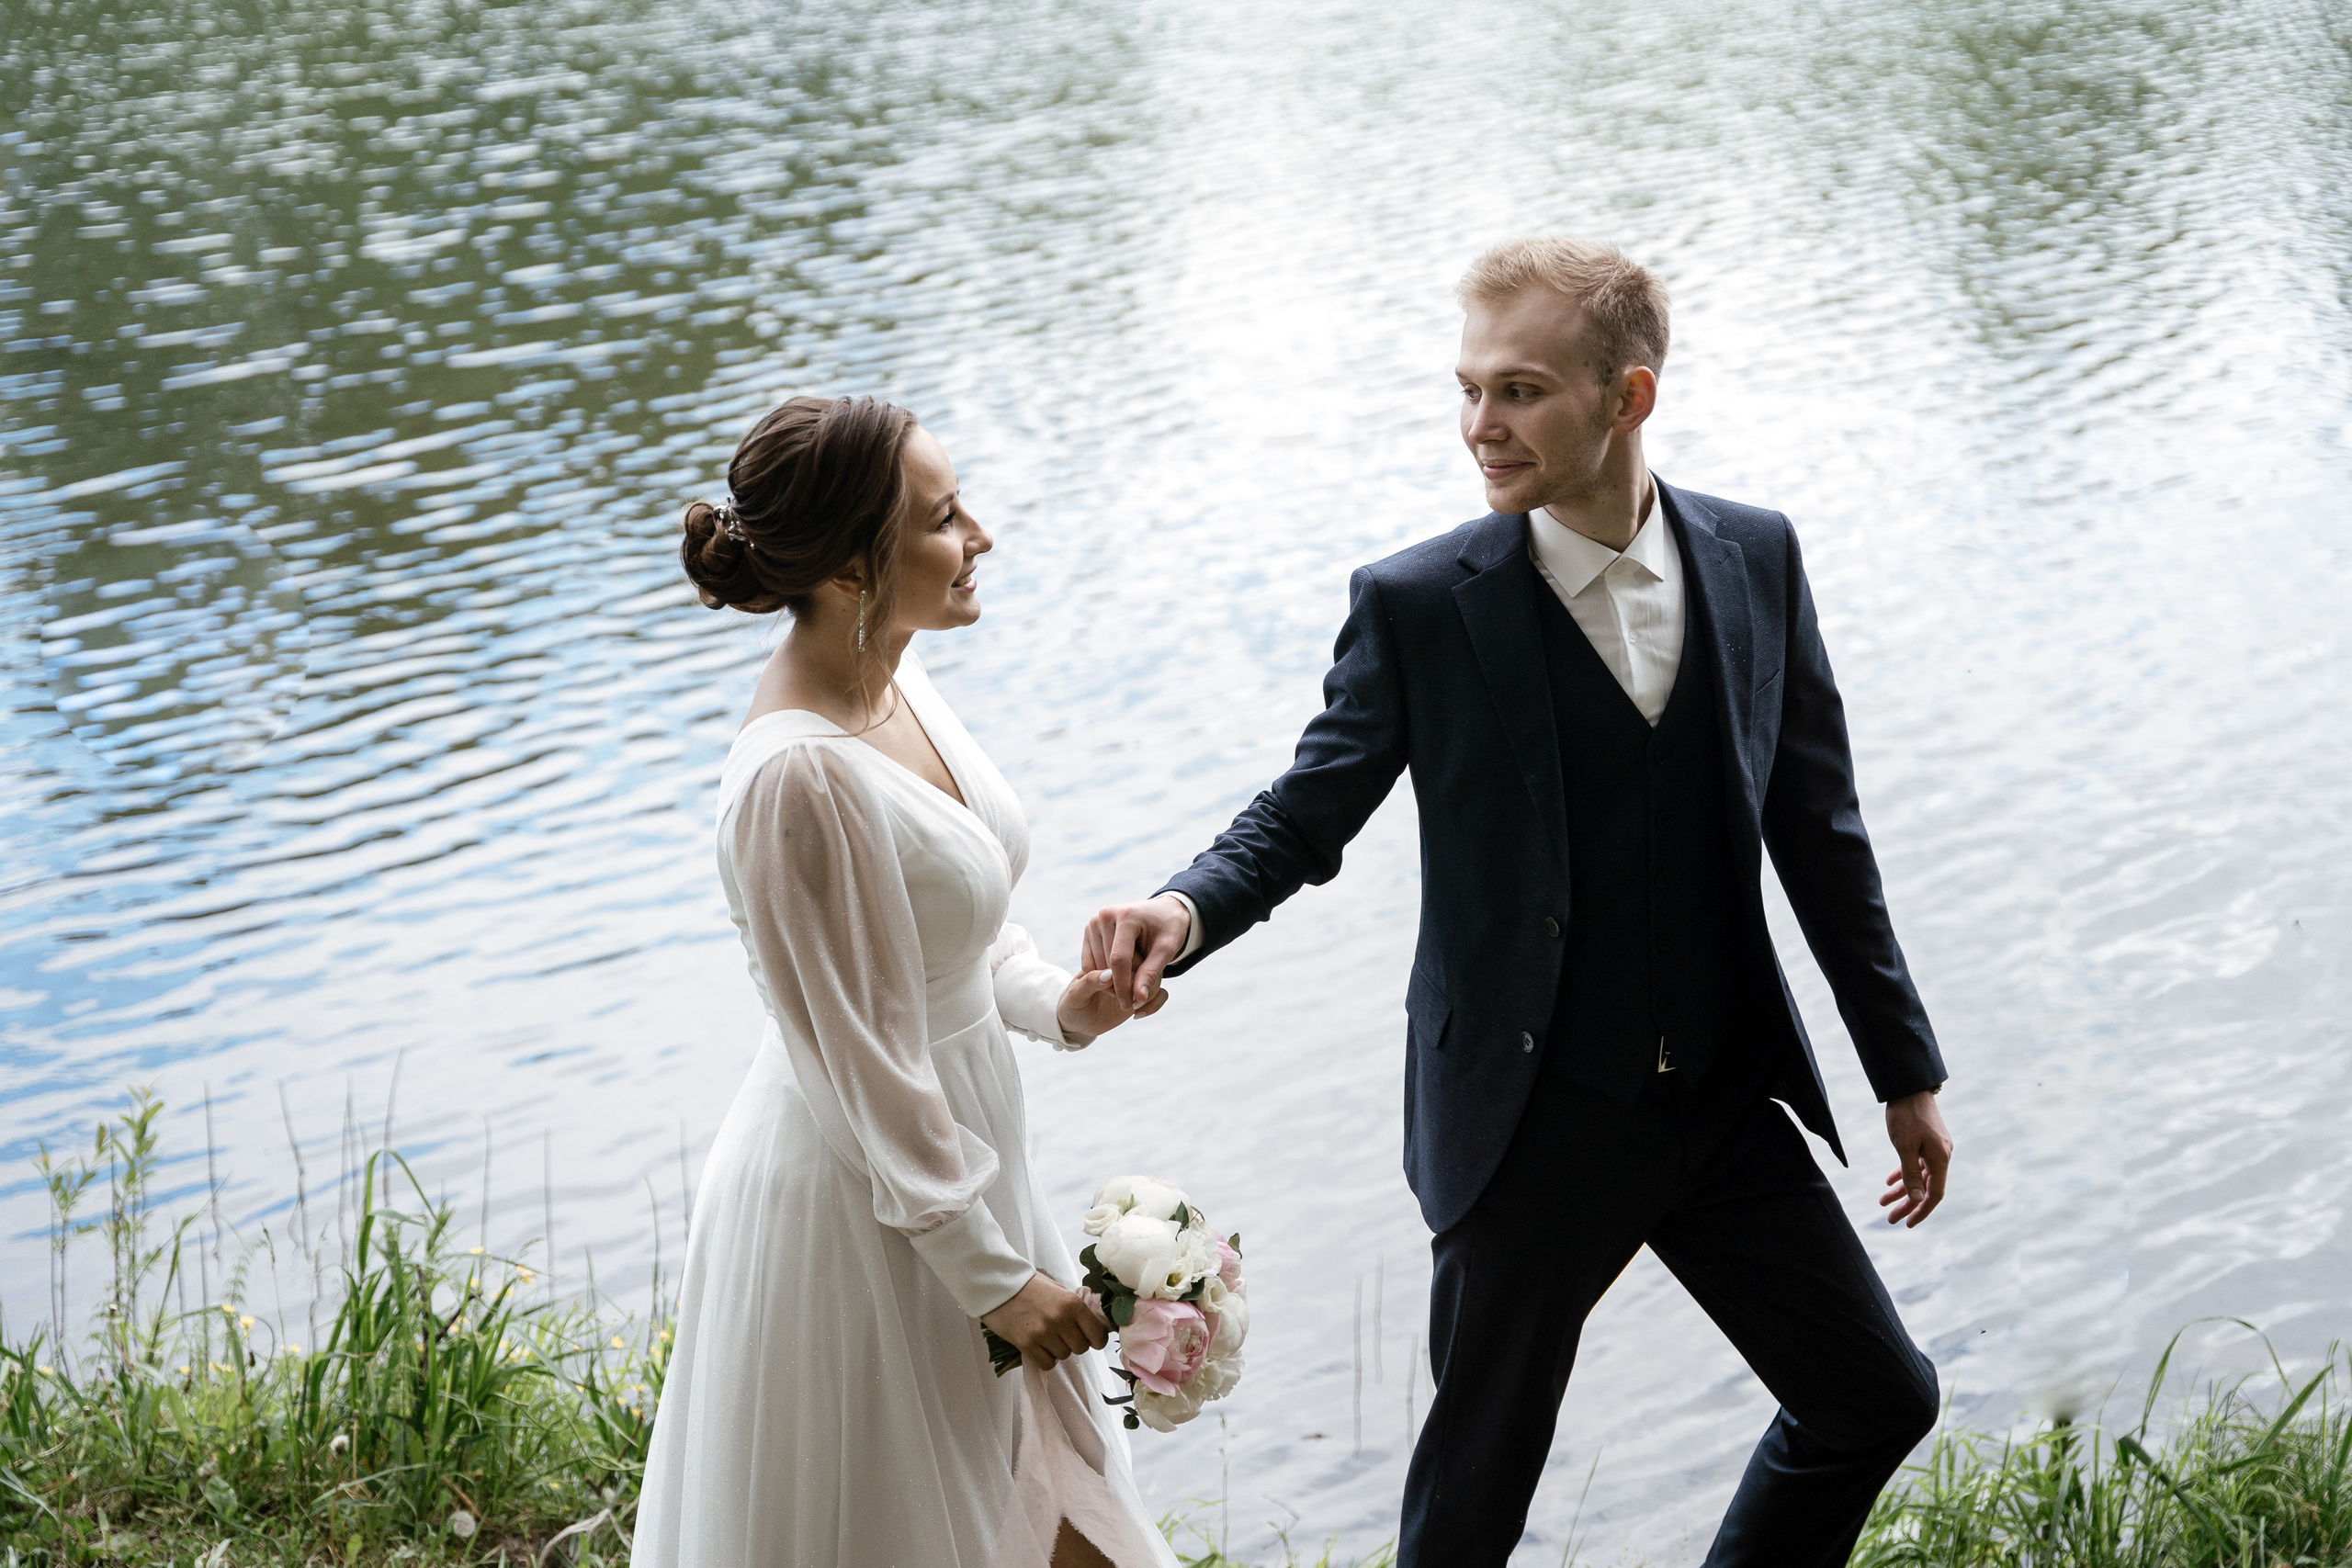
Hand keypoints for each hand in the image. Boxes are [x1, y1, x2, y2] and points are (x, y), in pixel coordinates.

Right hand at [979, 1272, 1108, 1372]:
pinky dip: (1045, 1358)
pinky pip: (1047, 1364)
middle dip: (1074, 1343)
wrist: (998, 1285)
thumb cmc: (1030, 1286)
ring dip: (1058, 1349)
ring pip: (1064, 1356)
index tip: (1091, 1338)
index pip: (1097, 1334)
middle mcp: (1060, 1319)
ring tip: (1046, 1335)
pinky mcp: (1026, 1344)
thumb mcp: (1059, 1290)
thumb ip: (1075, 1309)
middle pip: (1081, 1348)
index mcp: (1072, 1303)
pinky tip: (1038, 1345)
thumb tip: (1093, 1327)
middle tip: (1063, 1334)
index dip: (1096, 1339)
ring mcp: (1043, 1333)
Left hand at [1056, 966, 1166, 1043]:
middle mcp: (1123, 967)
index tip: (1113, 990)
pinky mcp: (1141, 996)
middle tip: (1129, 1000)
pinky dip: (1155, 1004)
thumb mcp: (1075, 995)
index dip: (1124, 971)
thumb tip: (1109, 974)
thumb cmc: (1071, 1007)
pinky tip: (1137, 1015)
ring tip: (1132, 1008)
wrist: (1077, 1025)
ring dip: (1149, 993)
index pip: (1124, 955)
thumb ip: (1089, 982)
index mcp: (1105, 958)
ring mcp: (1134, 981)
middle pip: (1145, 965)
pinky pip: (1161, 995)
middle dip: (1141, 983)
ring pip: (1156, 978)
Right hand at [1082, 894, 1190, 1009]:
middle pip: (1107, 964)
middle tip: (1139, 991)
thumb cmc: (1168, 929)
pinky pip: (1090, 962)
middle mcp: (1105, 916)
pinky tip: (1122, 971)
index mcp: (1126, 916)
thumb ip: (1150, 974)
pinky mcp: (1089, 929)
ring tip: (1134, 977)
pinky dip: (1103, 973)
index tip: (1130, 1005)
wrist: (1162, 911)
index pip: (1119, 960)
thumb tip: (1138, 998)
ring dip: (1113, 979)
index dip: (1123, 986)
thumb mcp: (1166, 950)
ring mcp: (1094, 922)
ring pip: (1097, 966)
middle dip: (1121, 983)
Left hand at [1880, 1090, 1952, 1228]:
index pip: (1934, 1194)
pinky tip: (1889, 1182)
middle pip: (1926, 1187)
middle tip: (1890, 1219)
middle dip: (1908, 1204)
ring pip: (1919, 1175)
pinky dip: (1904, 1172)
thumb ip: (1910, 1174)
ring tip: (1882, 1202)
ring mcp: (1935, 1147)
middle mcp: (1941, 1155)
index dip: (1921, 1211)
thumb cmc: (1905, 1116)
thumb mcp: (1904, 1147)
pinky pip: (1916, 1163)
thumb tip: (1918, 1199)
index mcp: (1940, 1159)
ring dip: (1902, 1190)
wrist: (1908, 1086)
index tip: (1908, 1224)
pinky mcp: (1927, 1140)